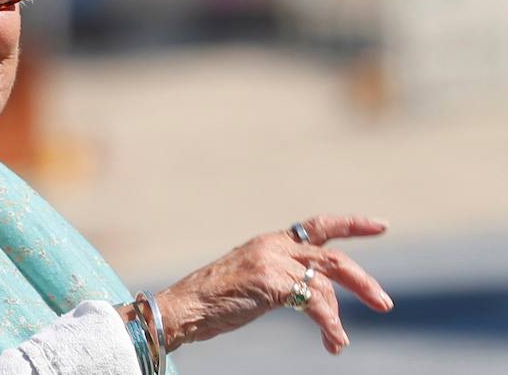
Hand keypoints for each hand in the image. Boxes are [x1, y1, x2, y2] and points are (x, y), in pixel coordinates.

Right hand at [155, 215, 392, 354]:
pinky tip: (333, 342)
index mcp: (269, 242)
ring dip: (341, 314)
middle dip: (361, 280)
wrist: (183, 307)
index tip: (381, 226)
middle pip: (332, 256)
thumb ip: (281, 279)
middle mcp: (273, 246)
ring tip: (340, 342)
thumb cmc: (211, 302)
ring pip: (326, 281)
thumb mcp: (252, 283)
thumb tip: (312, 296)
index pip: (318, 225)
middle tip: (384, 303)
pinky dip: (329, 324)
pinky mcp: (271, 281)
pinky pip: (314, 302)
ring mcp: (272, 261)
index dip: (352, 224)